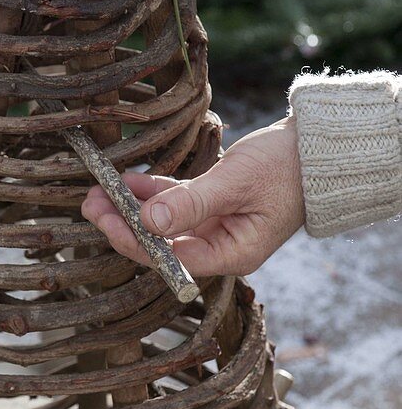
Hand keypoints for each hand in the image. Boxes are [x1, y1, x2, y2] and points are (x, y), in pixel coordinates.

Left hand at [81, 117, 304, 277]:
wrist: (318, 149)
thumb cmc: (286, 168)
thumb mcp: (236, 183)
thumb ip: (192, 203)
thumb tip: (150, 221)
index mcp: (232, 254)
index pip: (172, 259)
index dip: (135, 242)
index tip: (106, 220)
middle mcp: (220, 246)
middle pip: (161, 244)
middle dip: (124, 225)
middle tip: (90, 204)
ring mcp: (215, 226)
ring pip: (163, 223)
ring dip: (131, 208)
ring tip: (97, 192)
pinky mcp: (212, 205)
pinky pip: (174, 203)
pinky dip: (151, 193)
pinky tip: (126, 181)